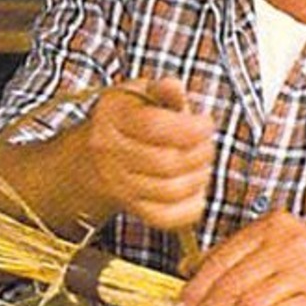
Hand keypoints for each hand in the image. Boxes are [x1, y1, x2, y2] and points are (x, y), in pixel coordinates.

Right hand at [87, 76, 214, 230]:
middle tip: (207, 145)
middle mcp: (110, 152)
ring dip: (199, 177)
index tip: (206, 123)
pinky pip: (167, 218)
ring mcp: (119, 184)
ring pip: (170, 191)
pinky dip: (191, 206)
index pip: (154, 126)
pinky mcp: (133, 209)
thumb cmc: (131, 118)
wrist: (98, 157)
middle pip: (166, 162)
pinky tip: (196, 188)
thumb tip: (174, 88)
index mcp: (113, 116)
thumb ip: (163, 90)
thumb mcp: (142, 92)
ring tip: (202, 164)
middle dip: (200, 153)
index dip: (190, 128)